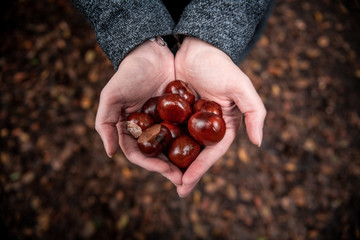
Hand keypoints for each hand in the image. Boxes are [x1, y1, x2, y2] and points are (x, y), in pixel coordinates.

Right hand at [95, 39, 182, 184]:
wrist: (151, 52)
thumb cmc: (128, 73)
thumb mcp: (111, 96)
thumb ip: (105, 124)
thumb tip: (110, 153)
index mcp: (130, 130)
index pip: (138, 154)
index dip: (151, 166)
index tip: (167, 172)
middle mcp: (146, 130)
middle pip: (157, 155)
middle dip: (169, 169)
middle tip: (183, 179)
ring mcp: (163, 123)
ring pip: (171, 147)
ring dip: (180, 161)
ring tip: (194, 171)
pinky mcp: (178, 114)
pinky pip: (184, 131)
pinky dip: (190, 142)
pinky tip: (201, 150)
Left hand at [174, 37, 266, 196]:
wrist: (196, 47)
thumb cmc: (220, 66)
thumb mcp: (241, 86)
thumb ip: (255, 113)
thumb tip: (259, 143)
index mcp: (223, 126)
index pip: (212, 153)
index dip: (201, 169)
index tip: (187, 183)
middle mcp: (206, 127)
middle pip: (196, 154)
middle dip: (187, 173)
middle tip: (177, 190)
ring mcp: (189, 121)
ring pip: (180, 147)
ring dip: (173, 163)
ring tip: (163, 177)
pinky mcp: (174, 113)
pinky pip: (166, 131)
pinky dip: (161, 143)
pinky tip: (151, 153)